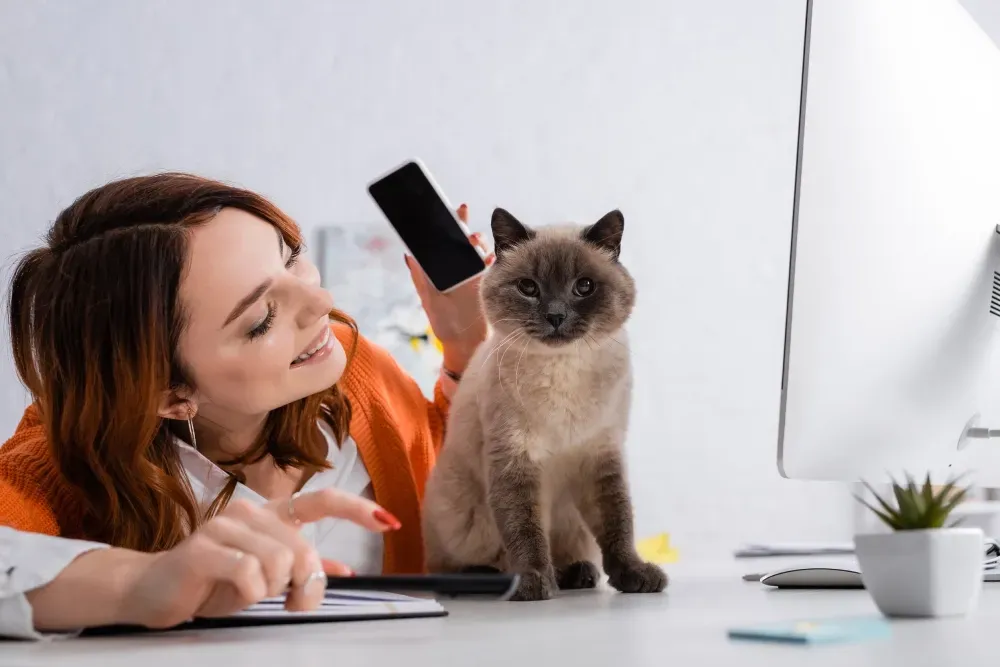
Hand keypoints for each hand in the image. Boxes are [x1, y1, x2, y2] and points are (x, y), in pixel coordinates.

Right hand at [115, 489, 398, 628]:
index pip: (321, 501)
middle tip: (296, 605)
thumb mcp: (264, 576)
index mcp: (269, 515)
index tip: (389, 522)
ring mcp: (224, 526)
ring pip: (280, 561)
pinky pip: (250, 574)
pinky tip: (233, 594)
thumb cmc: (212, 582)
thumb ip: (301, 568)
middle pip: (304, 547)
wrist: (154, 591)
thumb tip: (344, 571)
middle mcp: (249, 512)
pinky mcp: (203, 548)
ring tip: (252, 596)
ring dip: (273, 591)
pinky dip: (250, 593)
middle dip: (307, 584)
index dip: (356, 510)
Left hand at [405, 204, 493, 373]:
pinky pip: (492, 264)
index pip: (442, 242)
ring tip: (473, 239)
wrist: (465, 344)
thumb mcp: (430, 301)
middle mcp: (460, 268)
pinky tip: (488, 256)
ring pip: (478, 248)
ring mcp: (475, 274)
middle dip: (462, 224)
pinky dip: (490, 257)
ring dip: (477, 240)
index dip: (443, 225)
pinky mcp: (488, 281)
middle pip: (461, 240)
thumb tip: (409, 256)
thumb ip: (421, 279)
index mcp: (443, 270)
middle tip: (461, 211)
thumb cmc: (444, 323)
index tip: (442, 210)